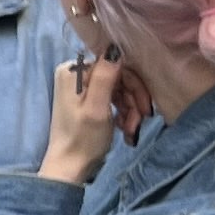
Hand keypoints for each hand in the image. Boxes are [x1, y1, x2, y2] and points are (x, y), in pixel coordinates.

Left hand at [40, 54, 138, 185]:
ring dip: (130, 110)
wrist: (69, 167)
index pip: (115, 65)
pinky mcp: (86, 101)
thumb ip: (105, 76)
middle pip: (118, 78)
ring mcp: (80, 88)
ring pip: (119, 90)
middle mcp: (75, 74)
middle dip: (133, 100)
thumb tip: (115, 46)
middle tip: (139, 122)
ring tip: (131, 130)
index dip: (134, 85)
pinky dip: (122, 113)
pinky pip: (112, 99)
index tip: (144, 108)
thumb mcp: (96, 107)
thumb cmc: (82, 139)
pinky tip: (124, 128)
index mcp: (74, 70)